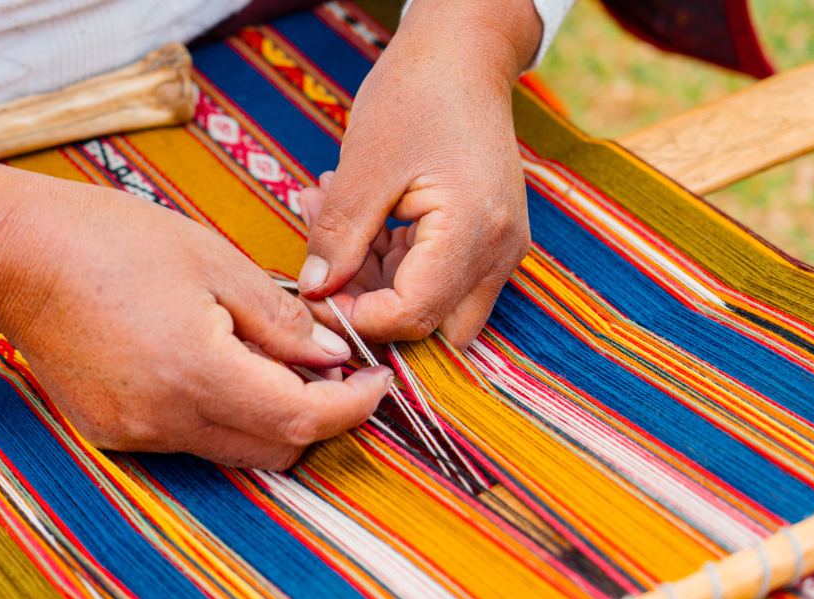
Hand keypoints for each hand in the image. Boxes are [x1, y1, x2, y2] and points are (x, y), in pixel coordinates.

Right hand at [0, 156, 392, 469]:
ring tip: (276, 359)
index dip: (352, 406)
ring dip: (271, 417)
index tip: (375, 379)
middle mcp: (166, 418)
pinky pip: (190, 439)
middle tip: (335, 369)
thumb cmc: (112, 239)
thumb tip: (329, 355)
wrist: (17, 255)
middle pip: (274, 449)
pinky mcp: (113, 431)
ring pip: (234, 449)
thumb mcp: (214, 260)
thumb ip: (280, 319)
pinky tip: (221, 365)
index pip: (301, 418)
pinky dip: (223, 414)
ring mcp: (135, 432)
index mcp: (196, 370)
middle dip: (319, 417)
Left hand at [297, 0, 541, 347]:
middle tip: (324, 266)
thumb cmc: (416, 94)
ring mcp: (499, 249)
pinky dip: (394, 263)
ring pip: (433, 306)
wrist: (464, 55)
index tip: (315, 293)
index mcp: (473, 232)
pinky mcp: (488, 241)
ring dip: (377, 283)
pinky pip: (438, 278)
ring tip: (331, 222)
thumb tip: (314, 291)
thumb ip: (338, 236)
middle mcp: (498, 253)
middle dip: (370, 308)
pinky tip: (360, 222)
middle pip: (431, 327)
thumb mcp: (363, 165)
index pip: (413, 316)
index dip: (357, 318)